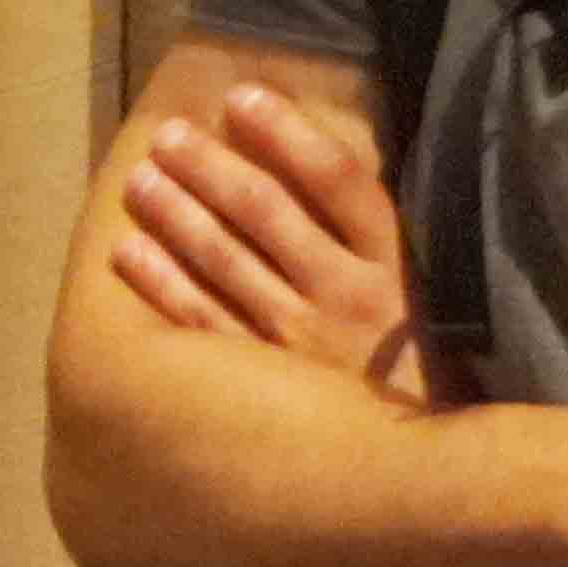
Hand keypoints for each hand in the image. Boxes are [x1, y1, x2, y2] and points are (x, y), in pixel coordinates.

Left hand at [110, 81, 428, 405]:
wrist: (439, 471)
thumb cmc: (431, 372)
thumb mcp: (429, 295)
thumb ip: (381, 236)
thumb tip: (320, 162)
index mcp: (396, 266)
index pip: (336, 179)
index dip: (285, 131)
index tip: (240, 95)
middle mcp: (347, 297)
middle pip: (264, 210)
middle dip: (209, 166)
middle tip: (166, 136)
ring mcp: (302, 344)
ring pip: (224, 261)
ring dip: (174, 213)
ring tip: (138, 179)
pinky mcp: (267, 390)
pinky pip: (202, 326)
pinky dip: (161, 285)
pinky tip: (128, 252)